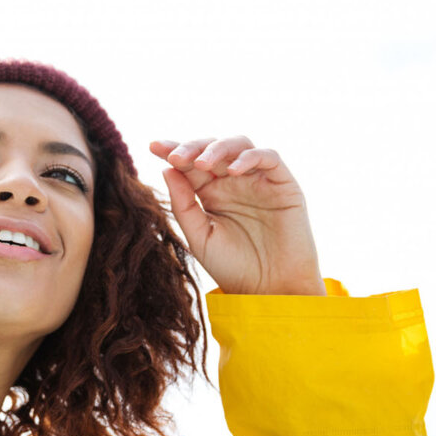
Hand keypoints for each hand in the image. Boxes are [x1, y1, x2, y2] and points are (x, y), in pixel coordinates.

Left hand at [150, 137, 324, 295]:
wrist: (269, 290)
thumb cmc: (233, 267)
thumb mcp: (200, 237)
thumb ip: (183, 205)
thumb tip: (166, 169)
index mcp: (211, 192)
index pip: (190, 163)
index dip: (173, 150)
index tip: (153, 146)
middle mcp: (233, 181)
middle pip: (211, 149)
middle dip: (191, 147)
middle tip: (175, 156)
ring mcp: (258, 180)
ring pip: (239, 145)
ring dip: (218, 148)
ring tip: (201, 163)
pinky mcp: (283, 184)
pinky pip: (269, 157)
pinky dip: (250, 158)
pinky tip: (232, 171)